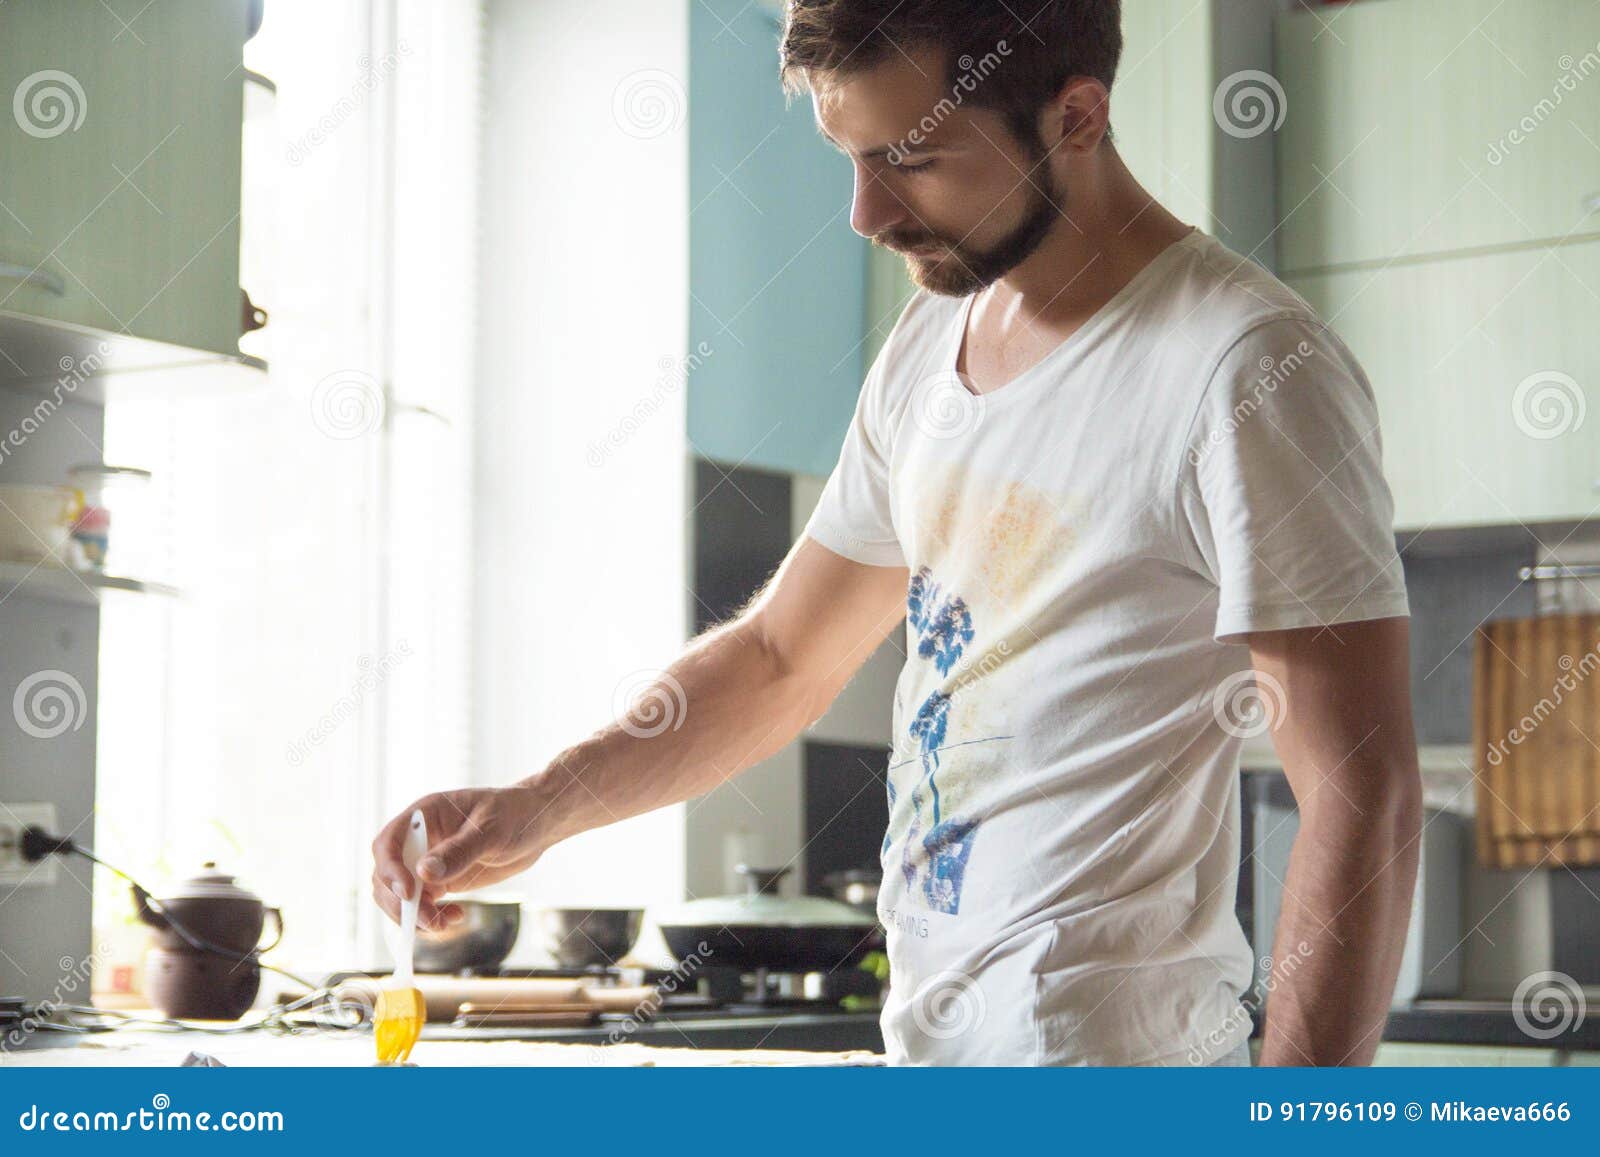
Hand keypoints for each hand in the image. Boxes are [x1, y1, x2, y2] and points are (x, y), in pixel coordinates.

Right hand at [370, 785, 548, 930]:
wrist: (536, 826)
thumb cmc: (515, 815)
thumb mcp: (490, 830)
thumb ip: (459, 851)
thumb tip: (423, 873)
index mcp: (425, 815)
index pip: (388, 843)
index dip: (389, 869)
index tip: (408, 893)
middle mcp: (419, 840)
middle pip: (386, 876)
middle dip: (401, 903)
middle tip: (430, 920)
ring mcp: (427, 862)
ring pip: (399, 896)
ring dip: (414, 916)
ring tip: (445, 923)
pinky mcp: (439, 882)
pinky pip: (421, 905)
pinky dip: (430, 918)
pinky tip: (456, 916)